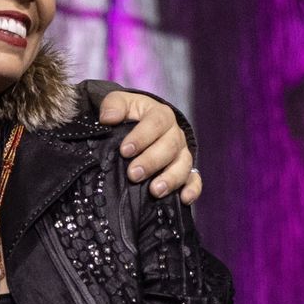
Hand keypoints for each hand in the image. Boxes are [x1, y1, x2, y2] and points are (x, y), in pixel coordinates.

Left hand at [96, 89, 203, 204]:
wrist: (141, 128)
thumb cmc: (130, 116)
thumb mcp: (121, 104)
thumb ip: (113, 105)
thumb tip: (108, 118)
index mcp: (161, 115)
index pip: (156, 123)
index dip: (142, 137)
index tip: (125, 150)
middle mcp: (175, 134)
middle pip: (170, 146)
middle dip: (152, 161)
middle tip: (133, 174)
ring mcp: (182, 154)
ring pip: (183, 165)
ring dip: (171, 178)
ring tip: (155, 191)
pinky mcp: (186, 171)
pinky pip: (194, 180)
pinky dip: (192, 189)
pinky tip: (184, 199)